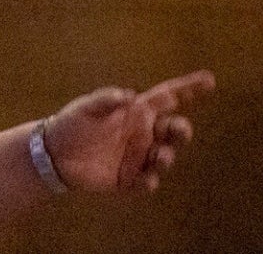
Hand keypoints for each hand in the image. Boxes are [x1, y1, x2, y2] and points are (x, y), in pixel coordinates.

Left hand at [45, 70, 214, 193]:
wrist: (53, 155)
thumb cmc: (71, 124)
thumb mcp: (86, 108)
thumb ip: (106, 100)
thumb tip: (129, 96)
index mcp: (136, 111)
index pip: (168, 97)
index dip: (189, 89)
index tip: (209, 80)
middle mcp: (143, 133)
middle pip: (173, 130)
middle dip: (182, 130)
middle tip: (179, 130)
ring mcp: (138, 157)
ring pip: (164, 156)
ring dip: (167, 156)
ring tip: (161, 155)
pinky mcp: (128, 179)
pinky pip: (146, 181)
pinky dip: (150, 181)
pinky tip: (148, 180)